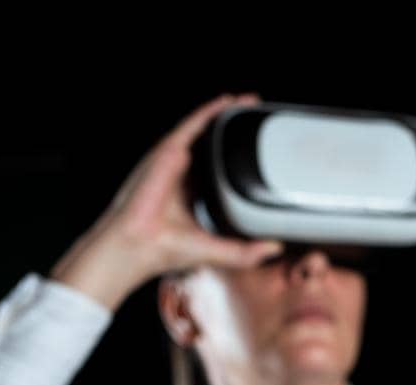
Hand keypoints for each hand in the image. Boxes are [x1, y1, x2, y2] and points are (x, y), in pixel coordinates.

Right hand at [49, 92, 284, 310]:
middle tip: (258, 121)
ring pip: (205, 131)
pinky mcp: (169, 151)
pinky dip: (209, 111)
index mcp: (194, 197)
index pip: (220, 172)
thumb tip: (275, 247)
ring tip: (249, 104)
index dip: (238, 160)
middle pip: (214, 146)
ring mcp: (175, 160)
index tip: (260, 153)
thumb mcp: (217, 250)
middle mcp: (184, 175)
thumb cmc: (167, 248)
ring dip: (226, 115)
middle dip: (234, 132)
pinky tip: (228, 102)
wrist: (140, 242)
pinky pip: (193, 124)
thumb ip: (246, 252)